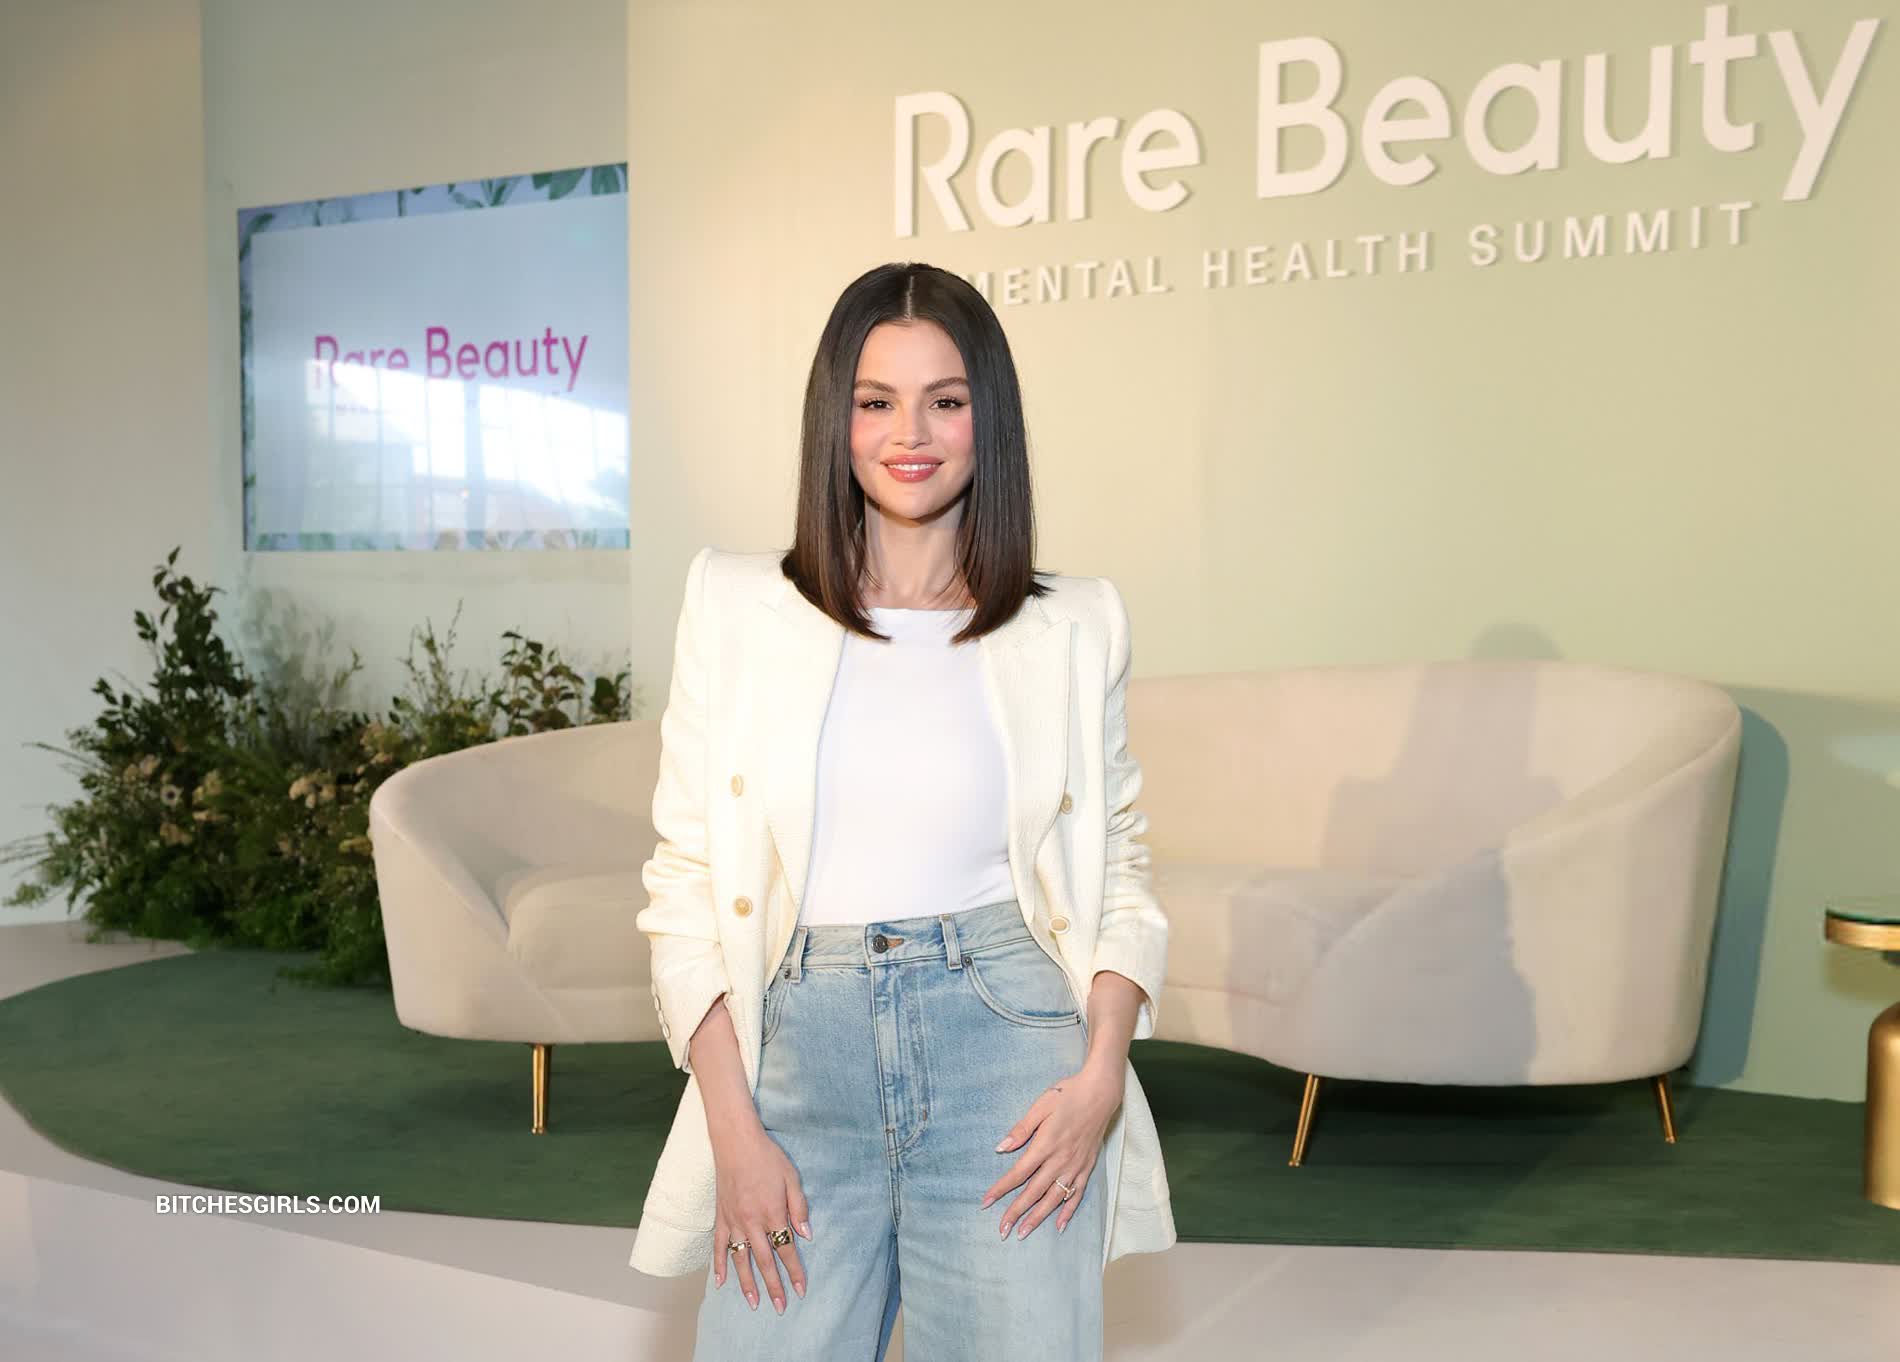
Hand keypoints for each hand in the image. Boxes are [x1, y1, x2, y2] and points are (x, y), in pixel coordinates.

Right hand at [710, 1125, 812, 1312]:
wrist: (736, 1142)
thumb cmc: (768, 1157)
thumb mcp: (792, 1178)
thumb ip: (799, 1208)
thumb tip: (805, 1235)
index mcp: (772, 1213)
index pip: (786, 1249)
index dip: (795, 1271)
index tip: (802, 1289)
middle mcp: (752, 1222)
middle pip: (765, 1261)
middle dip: (774, 1286)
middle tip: (780, 1307)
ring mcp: (734, 1221)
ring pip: (741, 1259)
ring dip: (748, 1284)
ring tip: (754, 1304)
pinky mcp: (721, 1217)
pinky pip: (719, 1247)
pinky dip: (719, 1265)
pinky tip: (721, 1283)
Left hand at [979, 1064, 1121, 1239]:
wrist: (1101, 1092)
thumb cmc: (1068, 1094)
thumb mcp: (1041, 1105)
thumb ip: (1021, 1129)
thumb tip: (1001, 1148)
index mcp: (1045, 1144)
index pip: (1018, 1173)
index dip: (1001, 1189)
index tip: (986, 1202)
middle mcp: (1060, 1160)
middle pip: (1034, 1192)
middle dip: (1016, 1212)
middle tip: (1001, 1230)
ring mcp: (1075, 1166)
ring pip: (1054, 1198)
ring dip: (1038, 1217)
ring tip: (1024, 1233)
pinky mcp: (1087, 1167)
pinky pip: (1076, 1194)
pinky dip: (1068, 1211)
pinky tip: (1059, 1225)